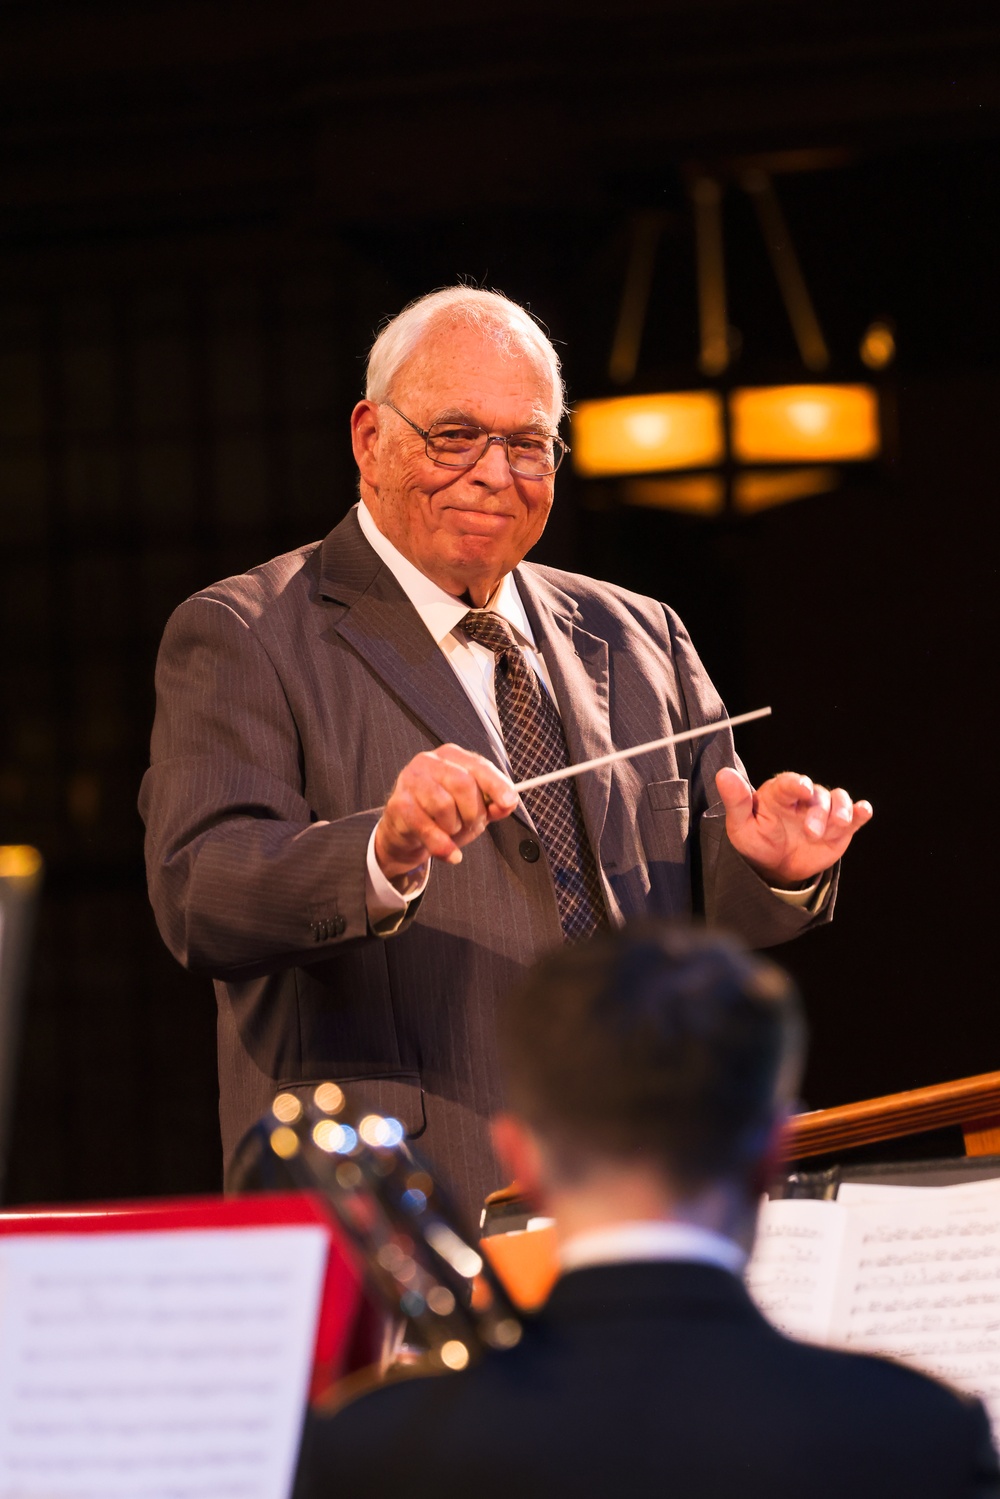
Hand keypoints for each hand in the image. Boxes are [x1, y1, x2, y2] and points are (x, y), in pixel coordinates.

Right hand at [375, 744, 517, 883]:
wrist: (406, 833)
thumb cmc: (441, 816)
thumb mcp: (473, 809)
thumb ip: (493, 805)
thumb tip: (508, 803)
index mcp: (452, 757)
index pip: (479, 766)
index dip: (496, 785)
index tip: (509, 802)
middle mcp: (430, 762)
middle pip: (463, 784)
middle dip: (473, 813)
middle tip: (470, 826)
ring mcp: (410, 780)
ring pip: (443, 805)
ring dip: (453, 827)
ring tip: (450, 832)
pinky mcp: (398, 804)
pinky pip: (426, 827)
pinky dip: (442, 845)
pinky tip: (449, 853)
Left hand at [715, 767, 872, 886]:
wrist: (775, 867)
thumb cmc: (756, 842)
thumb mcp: (742, 825)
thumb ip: (736, 801)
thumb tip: (724, 774)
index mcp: (779, 793)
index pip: (789, 782)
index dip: (796, 783)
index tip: (801, 788)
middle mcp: (803, 798)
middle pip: (817, 793)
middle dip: (818, 811)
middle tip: (810, 833)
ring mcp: (824, 810)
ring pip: (838, 800)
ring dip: (840, 812)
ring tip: (834, 830)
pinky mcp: (841, 825)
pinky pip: (855, 814)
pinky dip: (860, 812)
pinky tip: (863, 812)